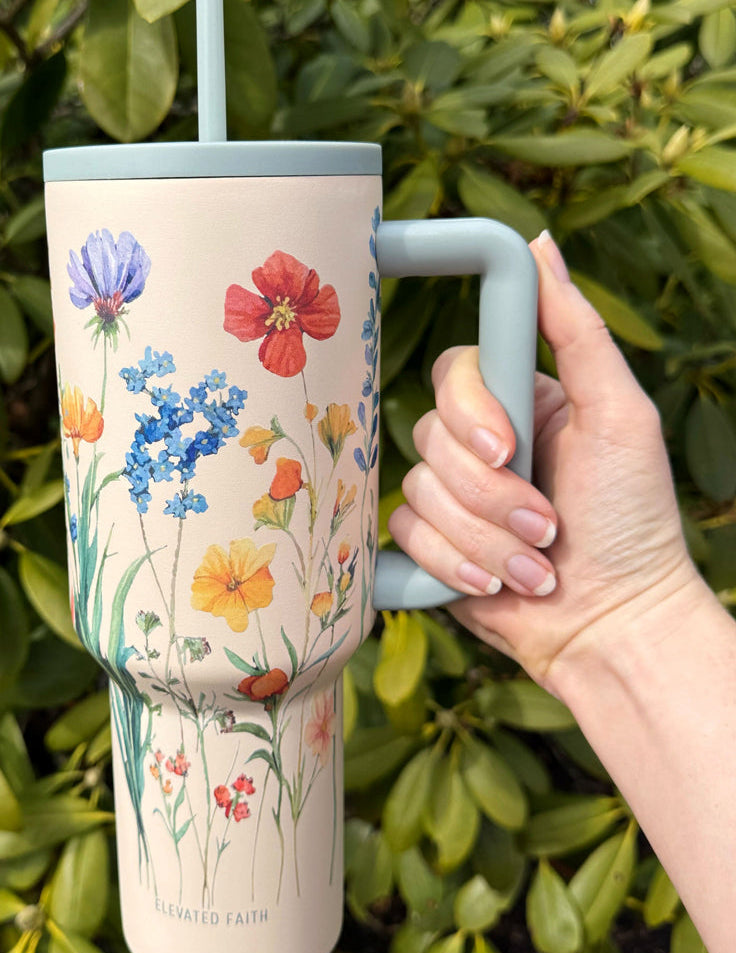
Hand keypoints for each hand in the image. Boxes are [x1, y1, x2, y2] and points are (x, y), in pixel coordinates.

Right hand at [388, 231, 700, 693]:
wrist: (613, 621)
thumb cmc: (632, 518)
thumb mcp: (619, 414)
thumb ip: (575, 332)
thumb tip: (537, 246)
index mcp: (516, 404)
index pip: (452, 373)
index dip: (470, 411)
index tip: (509, 448)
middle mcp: (477, 446)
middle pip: (429, 436)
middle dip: (490, 493)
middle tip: (547, 523)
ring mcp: (450, 498)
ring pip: (418, 492)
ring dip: (484, 538)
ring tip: (535, 566)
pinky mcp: (429, 546)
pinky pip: (406, 536)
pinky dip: (455, 565)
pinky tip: (498, 585)